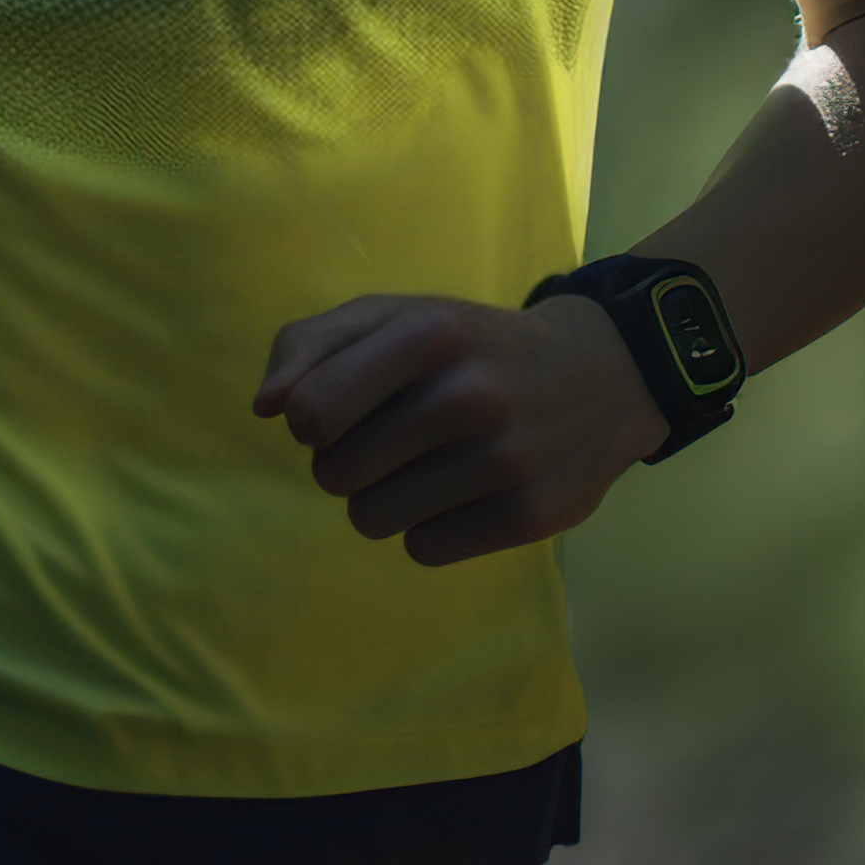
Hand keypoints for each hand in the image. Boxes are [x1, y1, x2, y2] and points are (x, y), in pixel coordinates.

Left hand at [252, 290, 668, 565]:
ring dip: (382, 500)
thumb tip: (266, 409)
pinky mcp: (530, 515)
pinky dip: (429, 529)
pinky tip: (462, 494)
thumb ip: (314, 344)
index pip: (311, 411)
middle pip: (336, 472)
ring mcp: (504, 458)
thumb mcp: (396, 315)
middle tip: (388, 441)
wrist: (599, 373)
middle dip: (345, 462)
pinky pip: (425, 549)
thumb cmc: (471, 344)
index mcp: (426, 333)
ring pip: (374, 519)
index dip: (309, 421)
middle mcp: (466, 393)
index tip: (337, 412)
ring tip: (422, 467)